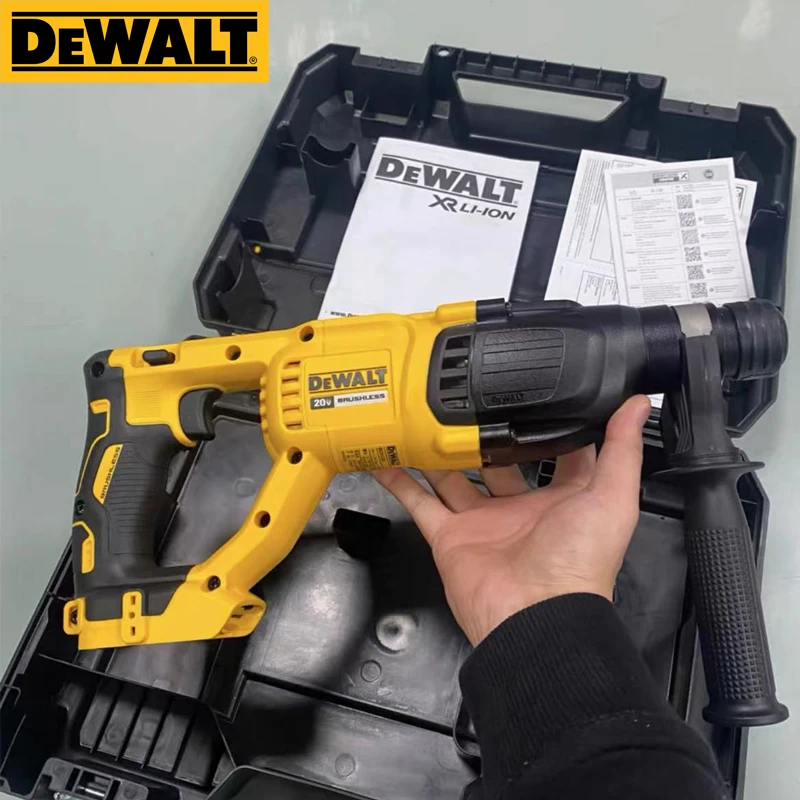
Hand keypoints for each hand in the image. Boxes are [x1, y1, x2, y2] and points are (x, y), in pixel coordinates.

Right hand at [374, 396, 650, 644]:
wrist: (534, 616)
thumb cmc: (580, 563)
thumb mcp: (612, 496)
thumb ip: (621, 448)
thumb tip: (638, 402)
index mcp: (560, 498)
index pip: (553, 452)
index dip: (544, 422)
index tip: (531, 389)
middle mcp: (519, 508)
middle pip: (495, 461)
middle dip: (483, 433)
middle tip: (466, 396)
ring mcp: (481, 521)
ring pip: (453, 477)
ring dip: (437, 451)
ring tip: (420, 415)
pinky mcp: (450, 536)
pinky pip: (420, 503)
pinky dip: (401, 481)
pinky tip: (387, 456)